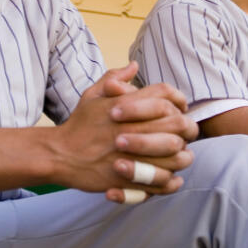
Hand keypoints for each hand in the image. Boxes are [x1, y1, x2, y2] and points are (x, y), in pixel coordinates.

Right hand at [52, 63, 197, 202]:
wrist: (59, 154)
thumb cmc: (79, 124)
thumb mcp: (92, 95)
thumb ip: (114, 78)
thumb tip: (134, 66)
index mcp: (124, 106)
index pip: (164, 94)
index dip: (178, 99)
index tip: (181, 107)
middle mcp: (130, 127)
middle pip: (176, 123)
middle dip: (187, 127)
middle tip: (188, 132)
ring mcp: (130, 154)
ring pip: (174, 154)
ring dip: (183, 154)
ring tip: (183, 155)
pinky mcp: (127, 178)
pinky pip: (161, 181)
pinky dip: (172, 180)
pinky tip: (173, 177)